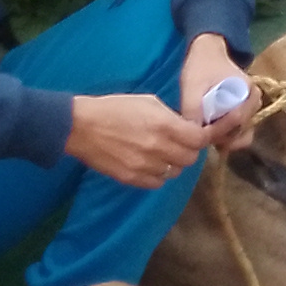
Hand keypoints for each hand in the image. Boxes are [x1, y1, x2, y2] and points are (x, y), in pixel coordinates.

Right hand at [65, 91, 207, 190]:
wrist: (81, 126)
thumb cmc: (115, 109)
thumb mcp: (149, 102)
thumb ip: (171, 117)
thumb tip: (187, 128)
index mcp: (164, 125)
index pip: (200, 140)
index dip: (204, 137)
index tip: (200, 135)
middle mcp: (158, 147)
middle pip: (190, 159)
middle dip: (189, 150)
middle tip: (180, 143)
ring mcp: (144, 165)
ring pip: (174, 172)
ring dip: (173, 163)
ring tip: (162, 153)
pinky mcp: (131, 178)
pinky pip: (156, 183)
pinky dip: (158, 175)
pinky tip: (150, 164)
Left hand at [177, 35, 253, 152]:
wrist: (208, 55)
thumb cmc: (201, 67)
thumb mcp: (192, 85)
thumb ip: (193, 109)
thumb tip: (192, 135)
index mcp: (248, 90)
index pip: (237, 120)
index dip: (218, 131)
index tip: (199, 134)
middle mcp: (254, 102)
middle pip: (242, 131)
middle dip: (221, 138)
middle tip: (200, 137)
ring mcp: (250, 109)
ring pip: (242, 135)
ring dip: (224, 140)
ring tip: (205, 136)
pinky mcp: (244, 114)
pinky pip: (240, 133)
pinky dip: (227, 138)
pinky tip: (210, 136)